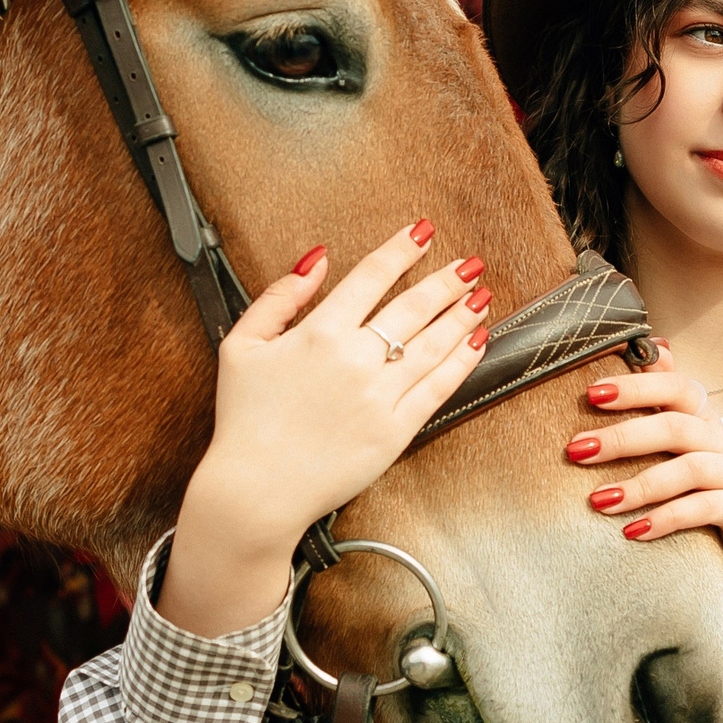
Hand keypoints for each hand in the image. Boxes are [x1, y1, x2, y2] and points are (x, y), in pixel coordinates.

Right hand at [157, 220, 490, 634]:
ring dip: (462, 316)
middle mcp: (355, 359)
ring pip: (433, 344)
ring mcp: (379, 396)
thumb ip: (278, 298)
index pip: (371, 276)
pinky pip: (438, 389)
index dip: (401, 249)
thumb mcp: (241, 346)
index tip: (422, 232)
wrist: (257, 490)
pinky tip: (476, 344)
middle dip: (446, 280)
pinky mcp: (395, 431)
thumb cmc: (245, 422)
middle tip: (468, 265)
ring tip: (480, 297)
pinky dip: (461, 362)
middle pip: (413, 306)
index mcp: (319, 334)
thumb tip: (316, 261)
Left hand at [568, 344, 722, 586]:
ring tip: (599, 500)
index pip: (677, 387)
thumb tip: (651, 346)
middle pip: (677, 426)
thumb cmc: (697, 495)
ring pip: (691, 469)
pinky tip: (632, 532)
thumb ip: (660, 406)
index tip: (591, 394)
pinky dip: (666, 518)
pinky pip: (706, 508)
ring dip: (640, 485)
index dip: (637, 387)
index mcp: (705, 420)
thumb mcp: (674, 452)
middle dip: (623, 436)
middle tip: (577, 450)